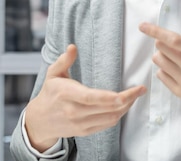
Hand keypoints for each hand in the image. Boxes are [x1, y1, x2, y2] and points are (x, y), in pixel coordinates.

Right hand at [24, 44, 145, 150]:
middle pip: (107, 109)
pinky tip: (124, 105)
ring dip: (125, 108)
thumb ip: (64, 60)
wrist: (40, 120)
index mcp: (66, 94)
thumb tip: (72, 47)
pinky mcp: (84, 131)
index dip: (111, 97)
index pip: (91, 98)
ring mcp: (79, 124)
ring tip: (134, 96)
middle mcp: (73, 111)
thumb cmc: (50, 93)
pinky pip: (107, 124)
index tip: (127, 93)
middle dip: (127, 100)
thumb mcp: (53, 73)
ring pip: (110, 118)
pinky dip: (118, 115)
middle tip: (140, 90)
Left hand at [139, 3, 180, 145]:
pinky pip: (162, 77)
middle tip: (172, 43)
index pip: (173, 39)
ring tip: (174, 56)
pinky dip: (164, 70)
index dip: (156, 31)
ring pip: (160, 62)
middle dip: (162, 42)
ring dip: (162, 55)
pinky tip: (175, 69)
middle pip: (162, 49)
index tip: (143, 26)